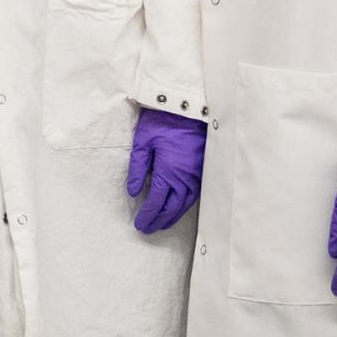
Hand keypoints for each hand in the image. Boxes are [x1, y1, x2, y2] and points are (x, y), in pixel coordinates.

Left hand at [126, 108, 206, 233]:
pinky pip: (194, 197)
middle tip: (147, 229)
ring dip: (172, 217)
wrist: (190, 108)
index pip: (156, 202)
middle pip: (171, 209)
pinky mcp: (203, 172)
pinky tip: (178, 209)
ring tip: (161, 224)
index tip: (139, 224)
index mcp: (168, 173)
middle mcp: (185, 180)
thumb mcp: (144, 140)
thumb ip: (137, 167)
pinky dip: (184, 207)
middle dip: (158, 221)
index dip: (147, 215)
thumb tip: (133, 192)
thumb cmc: (164, 121)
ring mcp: (197, 177)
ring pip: (184, 205)